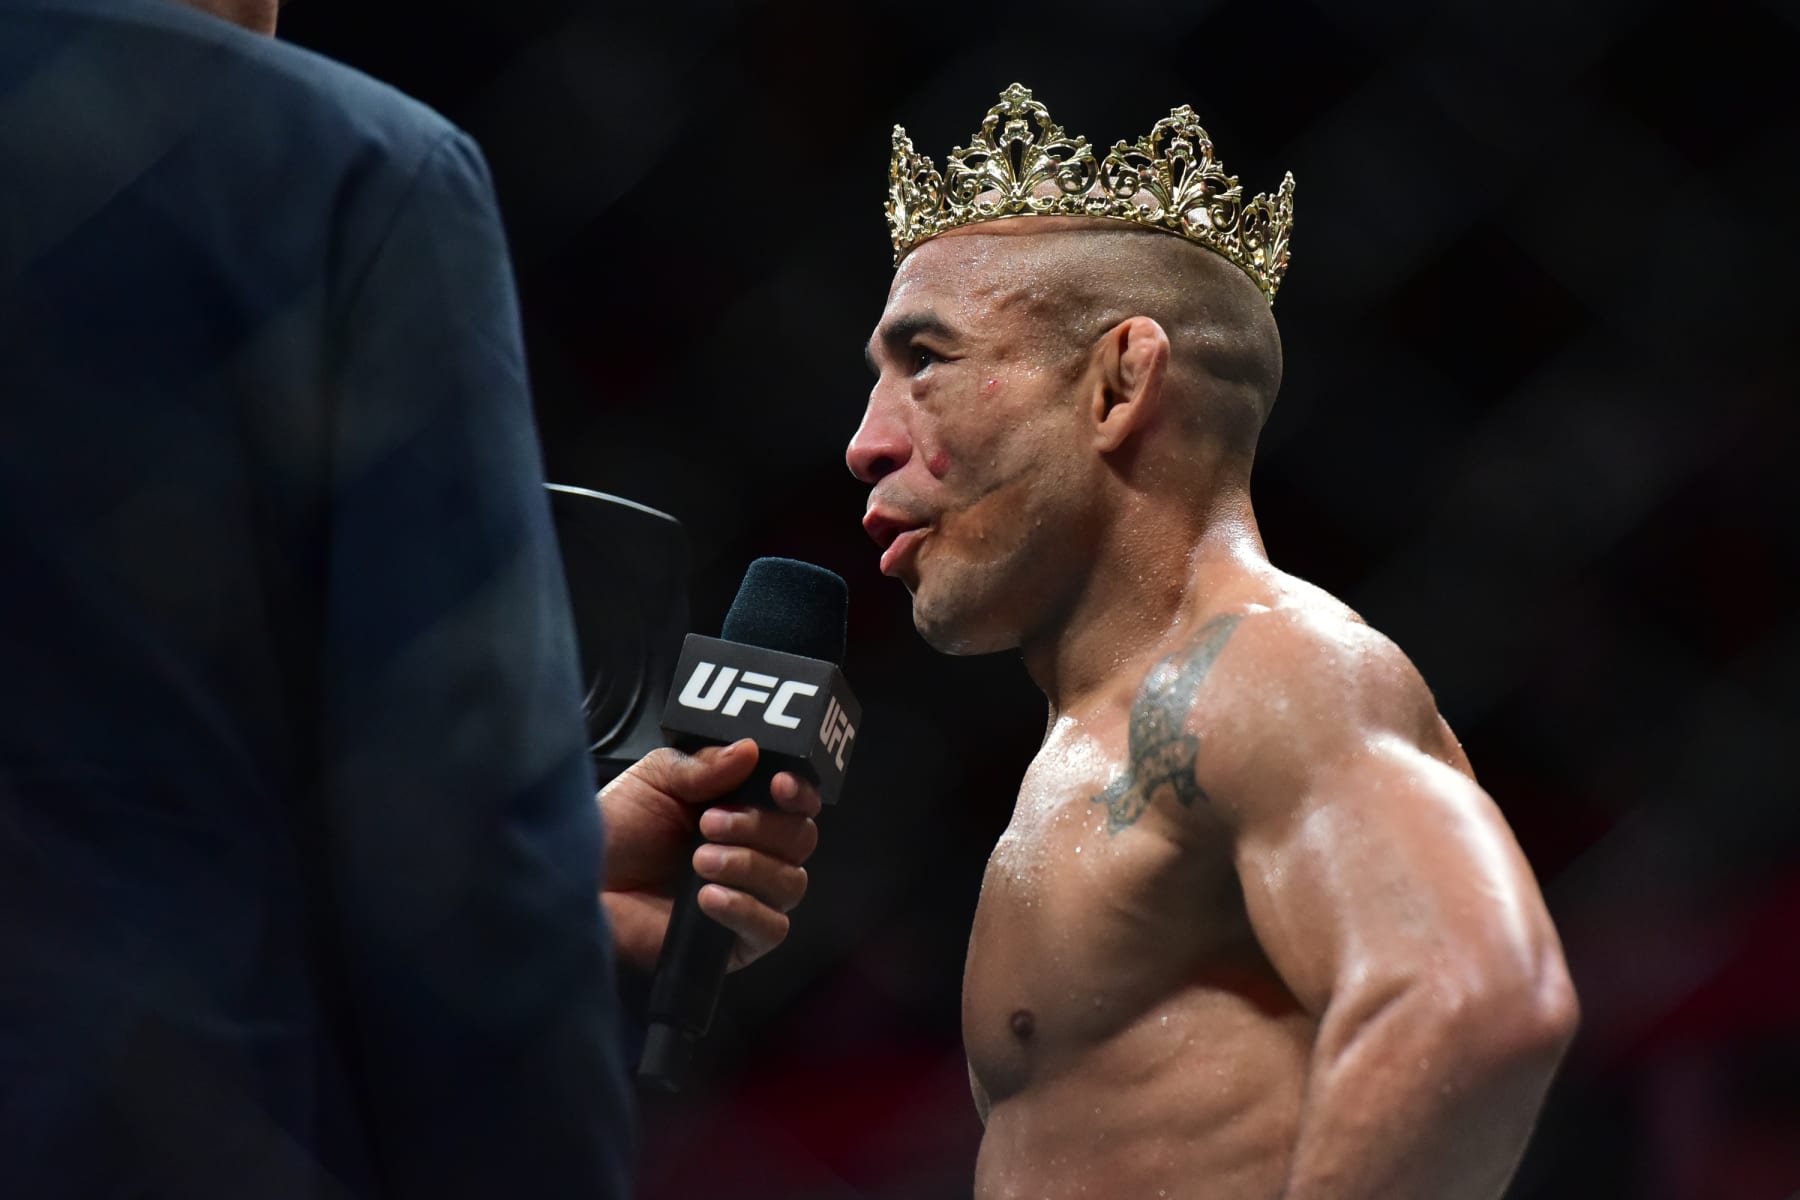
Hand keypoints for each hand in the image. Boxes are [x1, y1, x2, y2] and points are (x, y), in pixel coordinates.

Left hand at [597, 739, 820, 972]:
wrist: (580, 887)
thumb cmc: (616, 832)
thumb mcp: (654, 781)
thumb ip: (702, 766)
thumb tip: (751, 749)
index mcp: (745, 808)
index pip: (798, 802)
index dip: (798, 792)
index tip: (777, 783)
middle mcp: (757, 852)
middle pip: (800, 838)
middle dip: (761, 826)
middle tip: (709, 823)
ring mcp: (751, 898)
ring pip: (790, 882)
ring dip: (749, 865)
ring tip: (700, 861)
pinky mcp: (736, 943)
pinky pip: (771, 929)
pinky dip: (746, 909)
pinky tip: (708, 898)